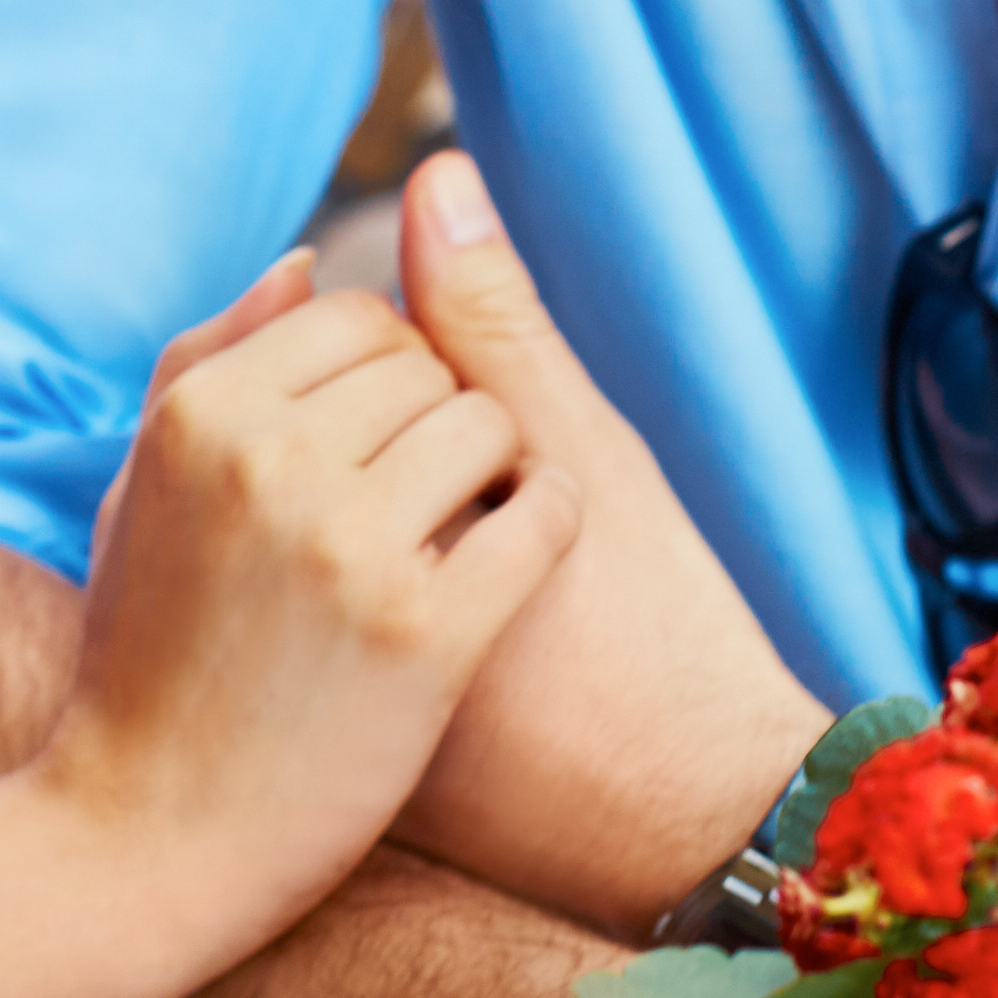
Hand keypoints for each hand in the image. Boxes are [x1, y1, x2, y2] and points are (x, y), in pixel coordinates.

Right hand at [40, 252, 579, 912]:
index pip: (355, 316)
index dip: (386, 377)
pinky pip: (542, 517)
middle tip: (426, 501)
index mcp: (200, 413)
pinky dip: (547, 523)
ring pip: (492, 426)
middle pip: (430, 366)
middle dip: (440, 421)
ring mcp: (350, 548)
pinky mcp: (426, 635)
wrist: (147, 842)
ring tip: (468, 529)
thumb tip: (308, 256)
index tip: (379, 447)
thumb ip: (209, 360)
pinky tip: (520, 560)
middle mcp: (271, 461)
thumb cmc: (145, 661)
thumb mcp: (141, 494)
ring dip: (498, 470)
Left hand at [382, 153, 828, 932]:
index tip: (513, 482)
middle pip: (312, 466)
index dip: (450, 414)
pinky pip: (317, 642)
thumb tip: (432, 175)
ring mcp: (314, 685)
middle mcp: (319, 599)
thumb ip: (494, 326)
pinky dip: (356, 626)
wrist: (685, 823)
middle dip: (392, 476)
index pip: (348, 390)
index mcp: (374, 518)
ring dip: (374, 541)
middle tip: (488, 548)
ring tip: (473, 614)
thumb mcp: (583, 459)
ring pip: (316, 540)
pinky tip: (426, 660)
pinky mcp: (326, 756)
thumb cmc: (652, 629)